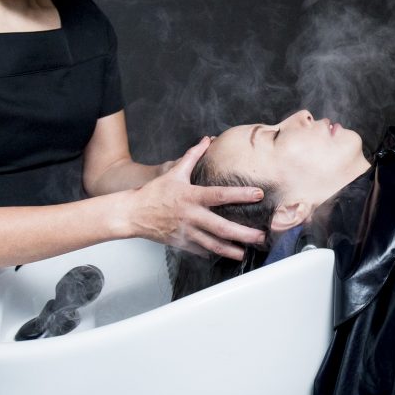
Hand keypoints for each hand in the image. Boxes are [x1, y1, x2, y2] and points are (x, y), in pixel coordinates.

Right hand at [127, 138, 266, 258]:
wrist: (133, 214)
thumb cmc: (154, 193)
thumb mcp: (174, 172)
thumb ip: (193, 156)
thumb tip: (206, 140)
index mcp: (191, 197)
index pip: (220, 195)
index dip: (240, 195)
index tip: (258, 194)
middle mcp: (191, 216)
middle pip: (221, 227)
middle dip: (243, 234)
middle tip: (261, 237)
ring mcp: (187, 232)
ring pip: (214, 244)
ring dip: (232, 250)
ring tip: (247, 253)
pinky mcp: (183, 244)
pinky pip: (202, 250)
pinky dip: (215, 253)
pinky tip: (227, 254)